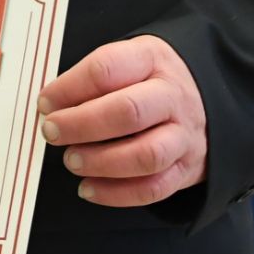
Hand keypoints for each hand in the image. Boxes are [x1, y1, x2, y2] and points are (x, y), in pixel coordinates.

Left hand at [37, 34, 207, 206]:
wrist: (208, 96)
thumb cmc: (151, 78)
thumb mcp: (129, 59)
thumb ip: (94, 78)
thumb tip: (51, 104)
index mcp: (151, 60)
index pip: (106, 69)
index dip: (69, 87)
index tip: (45, 102)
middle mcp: (172, 97)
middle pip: (127, 112)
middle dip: (81, 125)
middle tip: (52, 131)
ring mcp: (184, 135)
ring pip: (145, 155)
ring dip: (100, 162)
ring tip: (71, 160)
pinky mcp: (187, 169)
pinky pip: (154, 188)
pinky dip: (117, 194)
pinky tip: (89, 188)